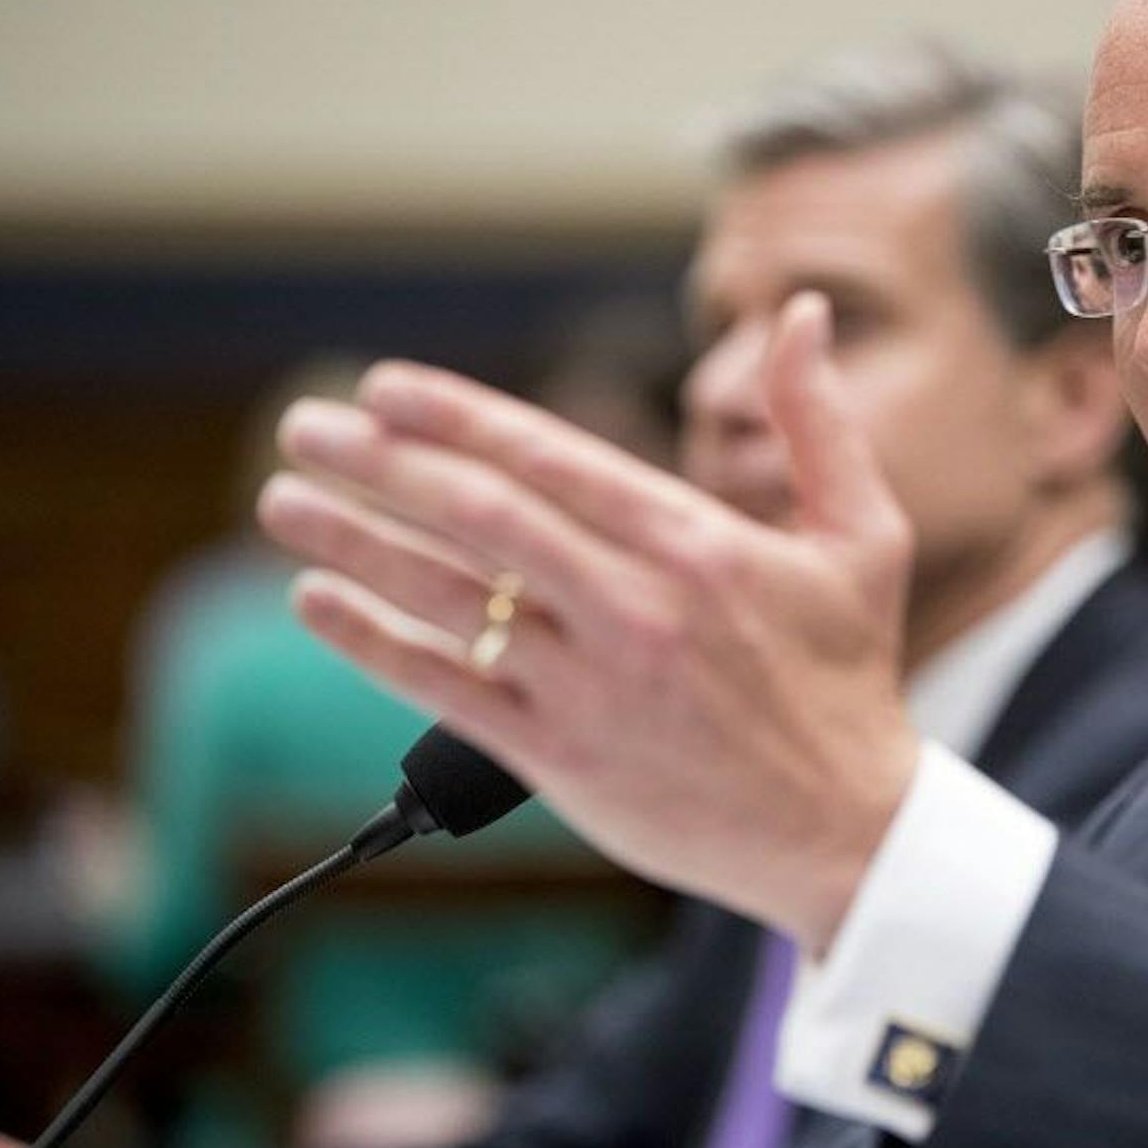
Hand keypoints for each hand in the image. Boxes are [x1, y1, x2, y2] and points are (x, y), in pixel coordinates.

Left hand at [259, 292, 918, 951]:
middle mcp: (634, 608)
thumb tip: (804, 313)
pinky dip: (371, 642)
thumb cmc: (849, 681)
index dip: (456, 416)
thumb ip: (821, 421)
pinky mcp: (561, 757)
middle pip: (479, 516)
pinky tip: (316, 602)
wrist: (844, 833)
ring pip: (446, 597)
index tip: (384, 387)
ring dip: (351, 542)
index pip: (551, 456)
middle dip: (378, 462)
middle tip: (305, 426)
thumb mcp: (865, 537)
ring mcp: (591, 686)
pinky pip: (445, 688)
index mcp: (697, 545)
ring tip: (282, 503)